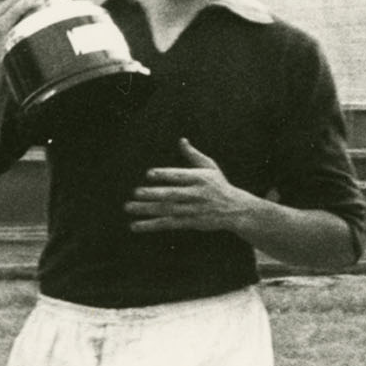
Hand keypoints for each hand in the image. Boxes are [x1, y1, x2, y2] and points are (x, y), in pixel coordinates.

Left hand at [124, 138, 259, 234]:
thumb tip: (181, 140)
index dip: (165, 175)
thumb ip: (193, 155)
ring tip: (129, 207)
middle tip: (136, 192)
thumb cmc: (219, 185)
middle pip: (172, 194)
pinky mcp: (190, 222)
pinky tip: (135, 225)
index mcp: (200, 178)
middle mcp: (196, 194)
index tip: (149, 174)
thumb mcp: (210, 167)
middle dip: (153, 194)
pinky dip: (151, 225)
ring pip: (167, 210)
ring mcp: (192, 209)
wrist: (235, 209)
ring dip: (147, 209)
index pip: (180, 176)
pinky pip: (168, 224)